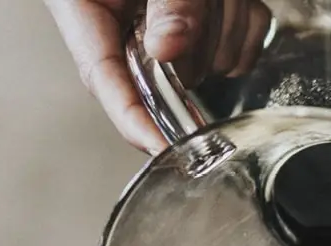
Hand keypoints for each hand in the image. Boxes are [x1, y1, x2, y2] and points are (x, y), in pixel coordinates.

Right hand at [43, 0, 272, 153]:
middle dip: (200, 37)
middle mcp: (125, 21)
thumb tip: (167, 48)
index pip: (104, 76)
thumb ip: (165, 0)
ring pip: (216, 59)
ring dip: (228, 18)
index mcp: (84, 5)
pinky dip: (246, 20)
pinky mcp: (208, 25)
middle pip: (171, 72)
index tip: (159, 145)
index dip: (132, 118)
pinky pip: (243, 45)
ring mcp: (169, 26)